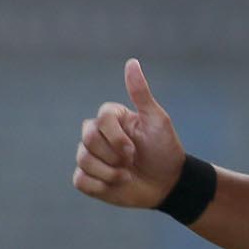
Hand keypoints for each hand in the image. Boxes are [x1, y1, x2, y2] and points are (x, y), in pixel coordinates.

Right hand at [73, 59, 186, 209]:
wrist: (168, 184)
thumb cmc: (165, 150)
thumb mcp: (157, 120)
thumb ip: (141, 93)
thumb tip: (132, 62)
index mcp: (112, 119)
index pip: (101, 119)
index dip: (117, 138)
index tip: (135, 150)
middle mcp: (98, 135)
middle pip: (87, 138)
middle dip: (113, 155)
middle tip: (131, 163)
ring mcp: (91, 156)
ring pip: (83, 159)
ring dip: (109, 173)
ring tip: (126, 175)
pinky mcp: (88, 178)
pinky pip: (80, 180)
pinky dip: (99, 185)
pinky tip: (114, 186)